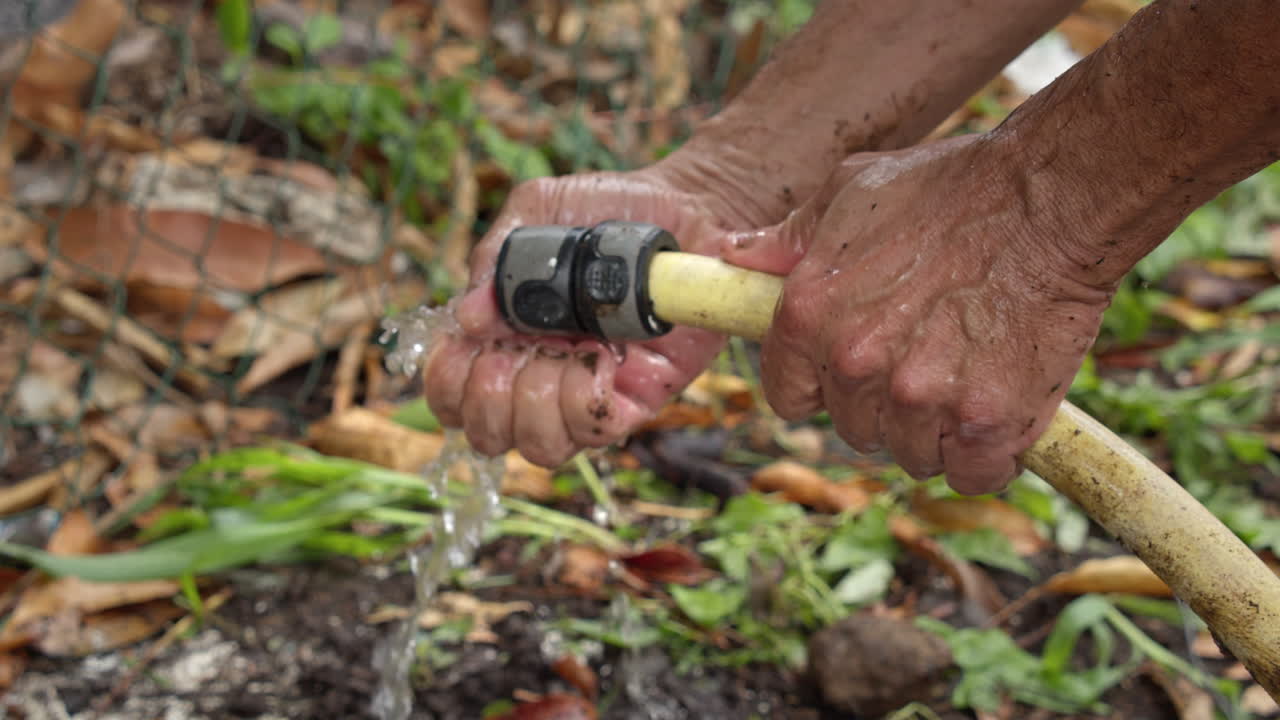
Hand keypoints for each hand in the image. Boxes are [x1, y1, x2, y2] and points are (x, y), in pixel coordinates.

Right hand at [424, 162, 764, 466]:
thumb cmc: (605, 209)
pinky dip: (587, 401)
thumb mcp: (538, 212)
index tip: (467, 348)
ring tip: (563, 354)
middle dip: (490, 400)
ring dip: (539, 404)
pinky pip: (600, 432)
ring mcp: (588, 389)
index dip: (448, 386)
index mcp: (505, 335)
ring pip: (541, 447)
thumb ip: (497, 257)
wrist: (682, 207)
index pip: (453, 394)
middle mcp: (541, 372)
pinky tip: (601, 359)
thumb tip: (467, 317)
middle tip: (515, 352)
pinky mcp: (639, 397)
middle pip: (489, 434)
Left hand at [722, 134, 1115, 494]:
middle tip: (930, 360)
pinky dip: (988, 457)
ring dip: (938, 431)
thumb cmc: (950, 187)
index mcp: (808, 316)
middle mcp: (855, 365)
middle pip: (855, 431)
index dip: (822, 388)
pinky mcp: (985, 422)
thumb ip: (791, 238)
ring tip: (969, 374)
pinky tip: (1000, 417)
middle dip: (886, 407)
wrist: (1050, 199)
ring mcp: (920, 399)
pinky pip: (972, 473)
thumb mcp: (851, 192)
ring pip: (913, 454)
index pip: (789, 398)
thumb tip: (737, 256)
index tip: (856, 372)